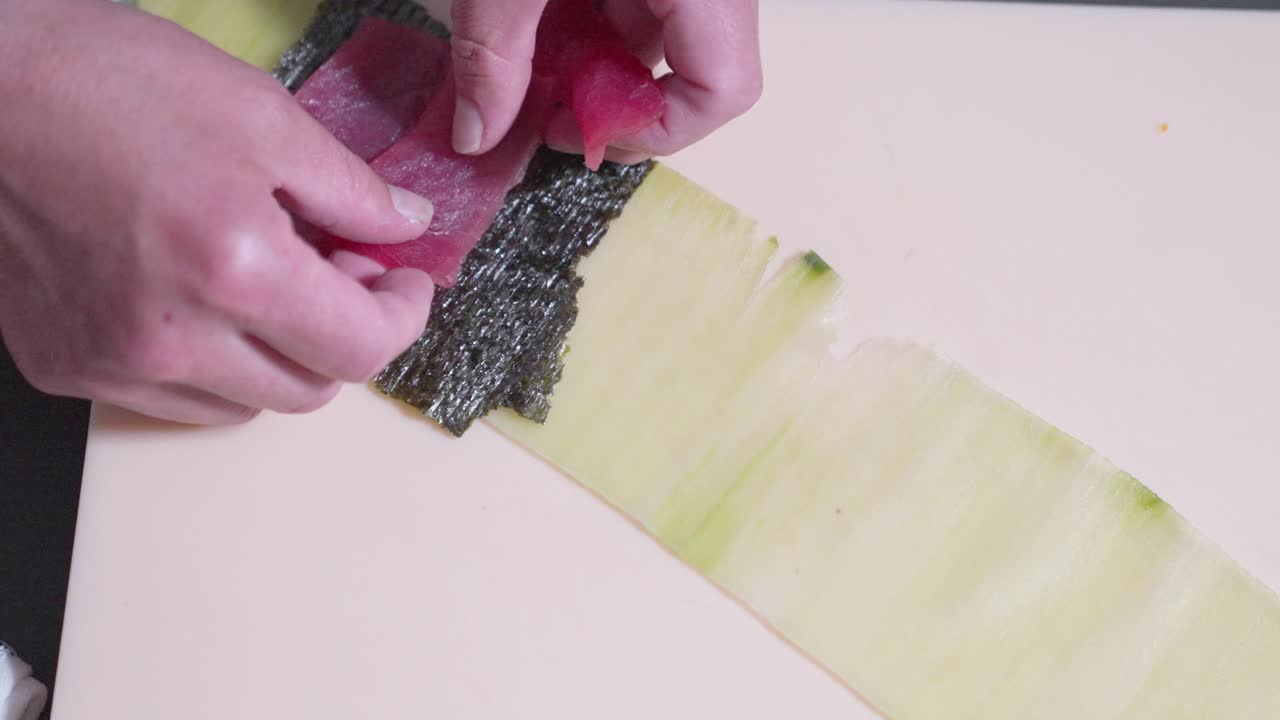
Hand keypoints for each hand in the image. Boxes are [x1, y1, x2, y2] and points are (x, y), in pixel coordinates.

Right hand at [0, 0, 436, 424]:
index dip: (402, 316)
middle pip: (310, 391)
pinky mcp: (66, 366)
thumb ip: (349, 188)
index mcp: (234, 270)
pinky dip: (210, 364)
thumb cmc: (106, 82)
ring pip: (245, 405)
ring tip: (267, 281)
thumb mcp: (260, 114)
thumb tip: (406, 227)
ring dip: (280, 356)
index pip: (361, 349)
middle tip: (342, 273)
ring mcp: (112, 362)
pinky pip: (172, 398)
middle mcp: (173, 338)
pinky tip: (201, 298)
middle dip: (346, 335)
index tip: (404, 283)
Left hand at [447, 0, 762, 162]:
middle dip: (610, 100)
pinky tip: (536, 19)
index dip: (657, 132)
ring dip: (593, 62)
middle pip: (690, 68)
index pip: (723, 88)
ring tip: (530, 60)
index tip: (582, 134)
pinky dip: (588, 22)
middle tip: (547, 106)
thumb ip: (493, 54)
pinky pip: (638, 2)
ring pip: (659, 36)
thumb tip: (476, 135)